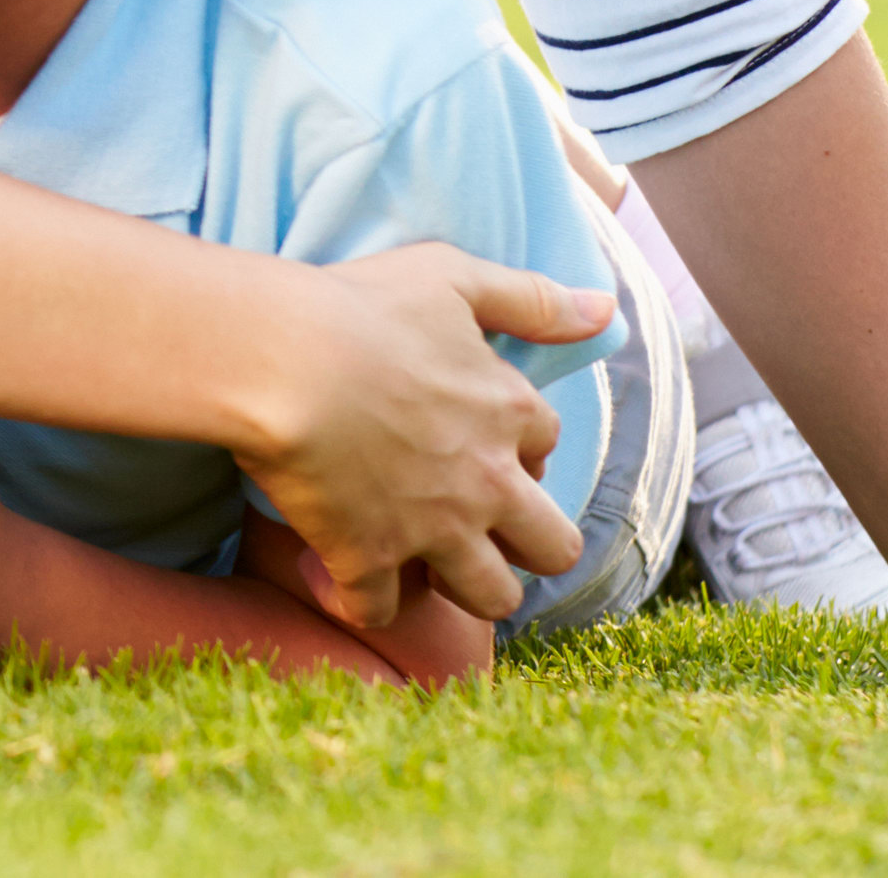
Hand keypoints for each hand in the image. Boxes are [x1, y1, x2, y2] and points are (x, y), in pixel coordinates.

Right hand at [223, 244, 601, 630]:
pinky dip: (357, 598)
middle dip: (527, 544)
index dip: (517, 445)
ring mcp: (433, 530)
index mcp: (509, 414)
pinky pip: (379, 611)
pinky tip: (336, 573)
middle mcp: (488, 483)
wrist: (281, 359)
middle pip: (553, 549)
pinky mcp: (369, 559)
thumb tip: (606, 310)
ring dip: (465, 584)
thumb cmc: (360, 306)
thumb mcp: (453, 277)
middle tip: (480, 523)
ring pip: (490, 598)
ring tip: (425, 562)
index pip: (546, 446)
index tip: (477, 437)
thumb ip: (533, 298)